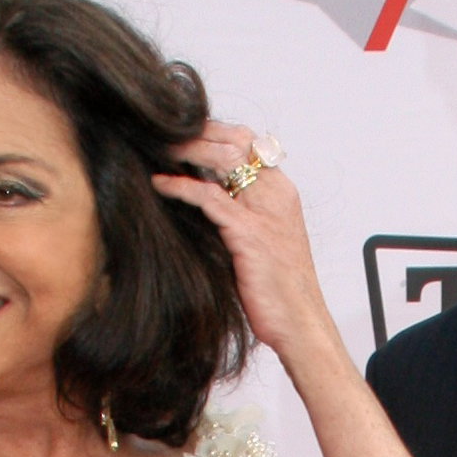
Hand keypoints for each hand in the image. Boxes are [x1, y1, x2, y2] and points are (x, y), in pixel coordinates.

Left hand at [153, 125, 343, 382]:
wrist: (301, 324)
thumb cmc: (281, 291)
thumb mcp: (264, 242)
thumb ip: (242, 215)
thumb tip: (208, 202)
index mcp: (281, 193)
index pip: (249, 143)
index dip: (215, 132)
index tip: (185, 132)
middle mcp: (276, 195)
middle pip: (234, 142)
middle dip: (197, 132)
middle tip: (162, 132)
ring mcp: (264, 211)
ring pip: (222, 160)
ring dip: (186, 150)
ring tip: (156, 147)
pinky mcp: (248, 233)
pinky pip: (208, 197)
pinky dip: (180, 187)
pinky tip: (159, 184)